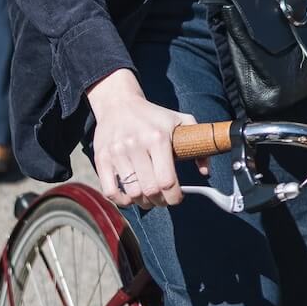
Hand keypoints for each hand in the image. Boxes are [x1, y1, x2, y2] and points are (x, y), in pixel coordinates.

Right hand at [87, 68, 206, 208]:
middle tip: (163, 198)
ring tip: (148, 197)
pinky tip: (130, 196)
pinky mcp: (101, 158)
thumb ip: (198, 144)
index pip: (167, 181)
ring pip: (132, 193)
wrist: (119, 103)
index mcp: (157, 137)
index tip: (177, 197)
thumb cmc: (153, 116)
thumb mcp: (180, 121)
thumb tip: (205, 172)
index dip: (175, 197)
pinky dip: (122, 200)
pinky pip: (110, 191)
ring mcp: (117, 152)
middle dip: (160, 201)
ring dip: (143, 202)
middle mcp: (136, 145)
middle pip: (150, 190)